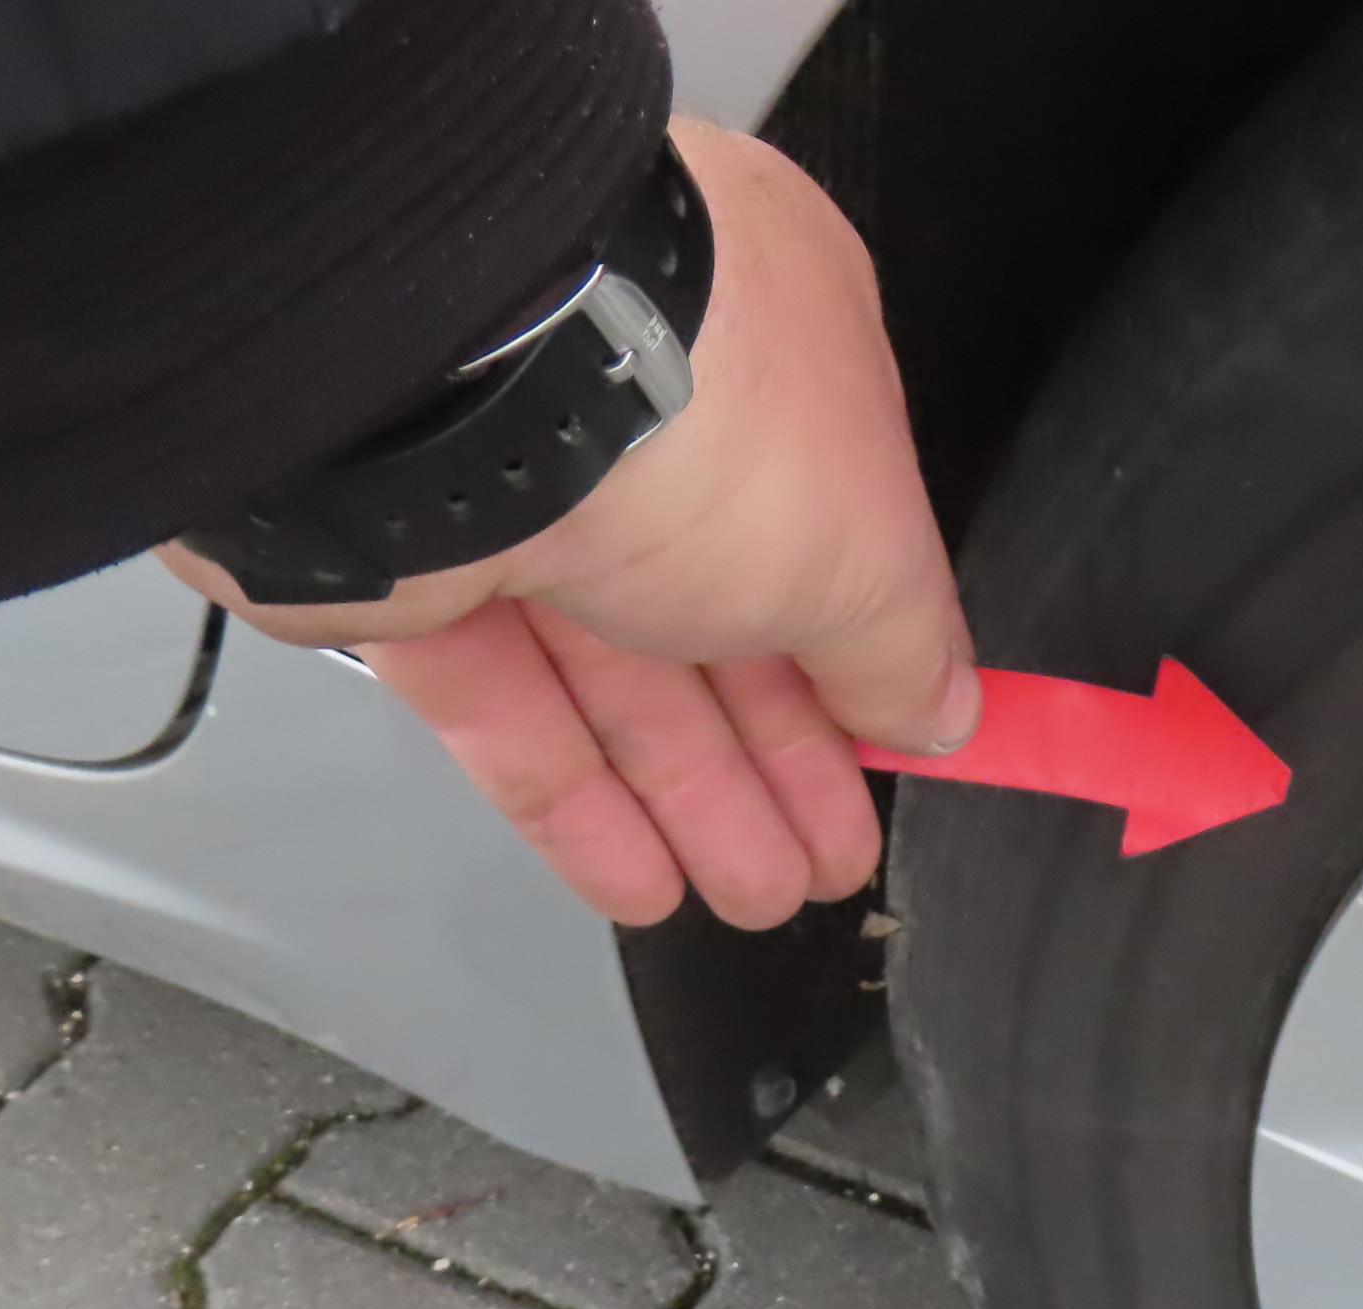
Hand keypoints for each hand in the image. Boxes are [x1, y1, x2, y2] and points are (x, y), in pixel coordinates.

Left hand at [157, 118, 975, 928]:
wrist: (469, 384)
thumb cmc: (706, 423)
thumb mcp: (868, 554)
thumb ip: (905, 648)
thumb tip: (941, 711)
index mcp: (776, 358)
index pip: (837, 527)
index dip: (867, 657)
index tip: (901, 753)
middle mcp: (649, 412)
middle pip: (728, 617)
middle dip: (784, 758)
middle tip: (826, 863)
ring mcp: (525, 489)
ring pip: (619, 672)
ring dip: (695, 799)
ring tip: (751, 897)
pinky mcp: (422, 569)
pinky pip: (509, 702)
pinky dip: (575, 800)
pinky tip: (637, 882)